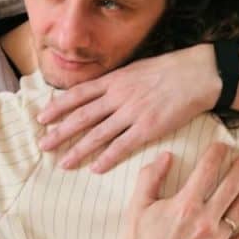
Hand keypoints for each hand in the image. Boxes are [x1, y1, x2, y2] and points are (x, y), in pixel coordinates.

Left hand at [37, 44, 219, 173]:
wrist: (196, 75)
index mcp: (114, 80)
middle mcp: (118, 97)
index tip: (42, 117)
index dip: (58, 107)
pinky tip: (95, 168)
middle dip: (59, 131)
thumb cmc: (168, 71)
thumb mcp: (135, 70)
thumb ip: (116, 82)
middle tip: (42, 144)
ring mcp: (132, 113)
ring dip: (78, 150)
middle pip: (82, 116)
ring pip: (98, 134)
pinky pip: (123, 146)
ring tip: (63, 163)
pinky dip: (107, 158)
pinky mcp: (148, 128)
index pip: (78, 95)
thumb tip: (98, 92)